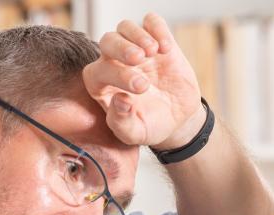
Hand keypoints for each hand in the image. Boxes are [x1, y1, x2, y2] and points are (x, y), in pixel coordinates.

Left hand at [82, 13, 203, 149]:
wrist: (176, 119)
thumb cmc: (149, 126)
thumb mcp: (135, 133)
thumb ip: (121, 122)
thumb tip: (119, 99)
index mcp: (102, 85)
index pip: (97, 71)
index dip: (116, 74)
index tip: (141, 87)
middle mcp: (114, 63)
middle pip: (107, 41)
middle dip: (121, 47)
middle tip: (140, 59)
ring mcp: (135, 49)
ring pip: (125, 27)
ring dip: (137, 35)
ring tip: (153, 51)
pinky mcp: (156, 41)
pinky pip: (151, 22)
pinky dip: (157, 29)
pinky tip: (166, 48)